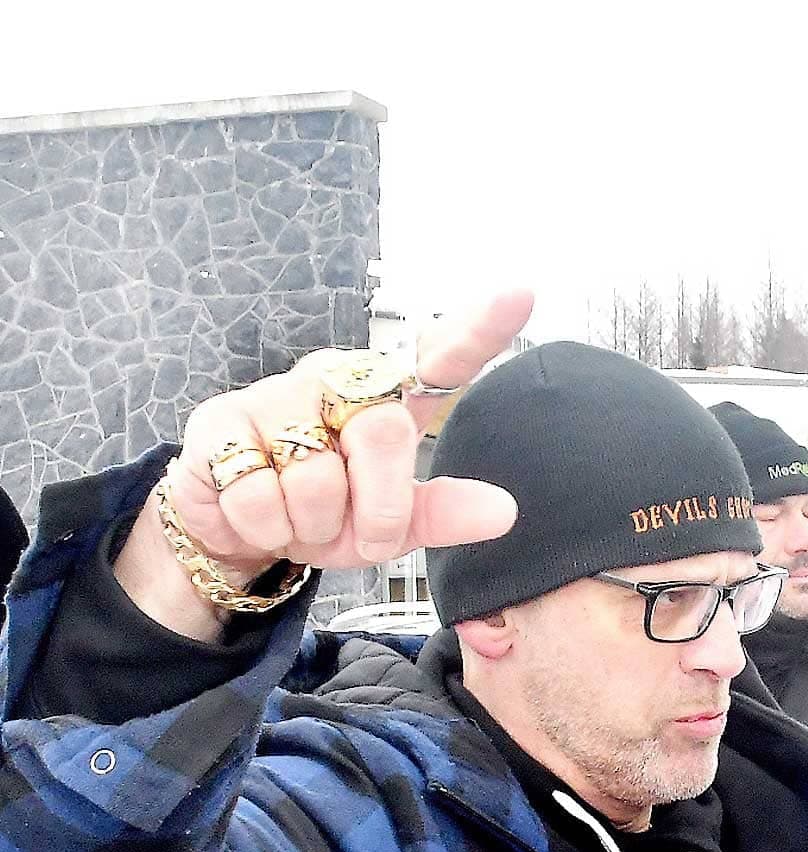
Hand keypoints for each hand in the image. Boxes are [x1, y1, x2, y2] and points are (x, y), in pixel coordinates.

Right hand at [115, 288, 535, 638]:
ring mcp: (276, 395)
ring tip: (298, 514)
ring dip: (312, 524)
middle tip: (358, 528)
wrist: (245, 533)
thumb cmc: (331, 515)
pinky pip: (259, 496)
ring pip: (316, 479)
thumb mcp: (395, 525)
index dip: (477, 330)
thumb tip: (504, 511)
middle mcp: (335, 382)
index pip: (437, 359)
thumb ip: (445, 513)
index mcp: (387, 401)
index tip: (518, 295)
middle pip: (383, 433)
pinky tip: (257, 510)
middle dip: (377, 508)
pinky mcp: (221, 420)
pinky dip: (265, 526)